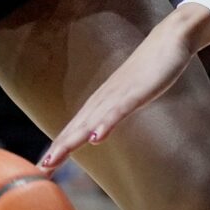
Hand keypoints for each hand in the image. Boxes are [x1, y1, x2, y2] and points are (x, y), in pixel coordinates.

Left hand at [38, 6, 209, 169]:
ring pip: (90, 122)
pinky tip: (96, 137)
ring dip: (71, 140)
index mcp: (101, 102)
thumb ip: (114, 112)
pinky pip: (118, 111)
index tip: (43, 168)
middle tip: (40, 170)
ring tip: (55, 158)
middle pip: (76, 128)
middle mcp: (104, 99)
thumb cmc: (149, 69)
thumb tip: (100, 132)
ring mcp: (118, 94)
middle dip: (57, 150)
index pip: (74, 129)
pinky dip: (106, 124)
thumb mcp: (128, 96)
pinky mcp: (136, 91)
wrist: (169, 39)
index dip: (58, 149)